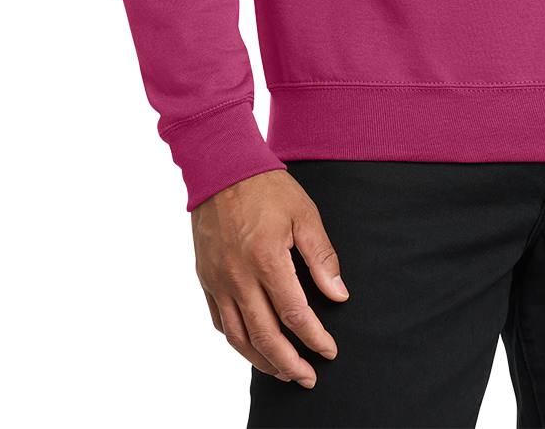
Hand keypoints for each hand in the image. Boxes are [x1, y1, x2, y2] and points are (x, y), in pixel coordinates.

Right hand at [191, 168, 349, 390]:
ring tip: (283, 371)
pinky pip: (219, 321)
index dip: (314, 338)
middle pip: (265, 336)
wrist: (221, 168)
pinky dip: (237, 341)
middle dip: (290, 363)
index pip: (295, 314)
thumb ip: (322, 257)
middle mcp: (238, 276)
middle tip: (308, 377)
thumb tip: (338, 294)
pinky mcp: (206, 278)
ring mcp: (218, 280)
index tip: (329, 351)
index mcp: (266, 259)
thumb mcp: (304, 214)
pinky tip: (252, 346)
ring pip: (239, 337)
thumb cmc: (265, 187)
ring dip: (262, 361)